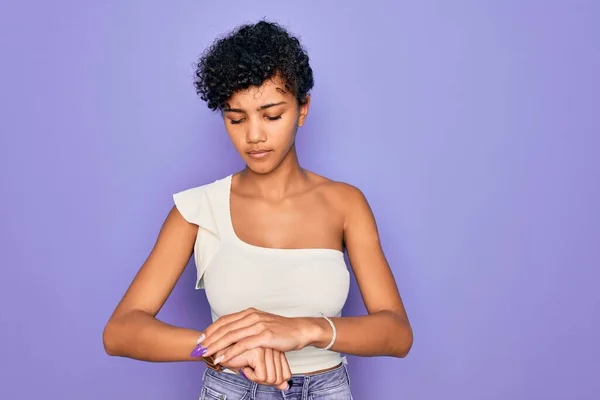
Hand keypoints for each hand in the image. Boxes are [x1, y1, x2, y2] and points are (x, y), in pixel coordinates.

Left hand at [201, 308, 315, 363]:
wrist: (300, 330)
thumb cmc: (281, 330)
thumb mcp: (262, 325)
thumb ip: (247, 327)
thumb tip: (234, 335)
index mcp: (249, 313)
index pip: (225, 320)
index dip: (211, 330)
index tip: (201, 339)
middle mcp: (252, 316)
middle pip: (225, 328)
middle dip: (209, 339)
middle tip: (198, 348)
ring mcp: (258, 325)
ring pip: (231, 336)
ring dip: (216, 346)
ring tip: (206, 354)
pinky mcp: (264, 335)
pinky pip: (243, 345)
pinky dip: (230, 352)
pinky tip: (222, 358)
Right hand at [217, 347, 291, 389]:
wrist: (221, 354)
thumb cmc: (240, 360)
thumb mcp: (262, 369)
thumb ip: (275, 376)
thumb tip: (286, 386)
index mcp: (276, 349)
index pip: (286, 375)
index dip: (273, 380)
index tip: (260, 372)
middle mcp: (273, 347)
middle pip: (279, 378)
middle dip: (263, 380)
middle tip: (253, 370)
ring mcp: (267, 349)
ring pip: (271, 378)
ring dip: (256, 378)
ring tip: (248, 366)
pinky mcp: (258, 352)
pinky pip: (261, 376)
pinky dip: (251, 376)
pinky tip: (245, 365)